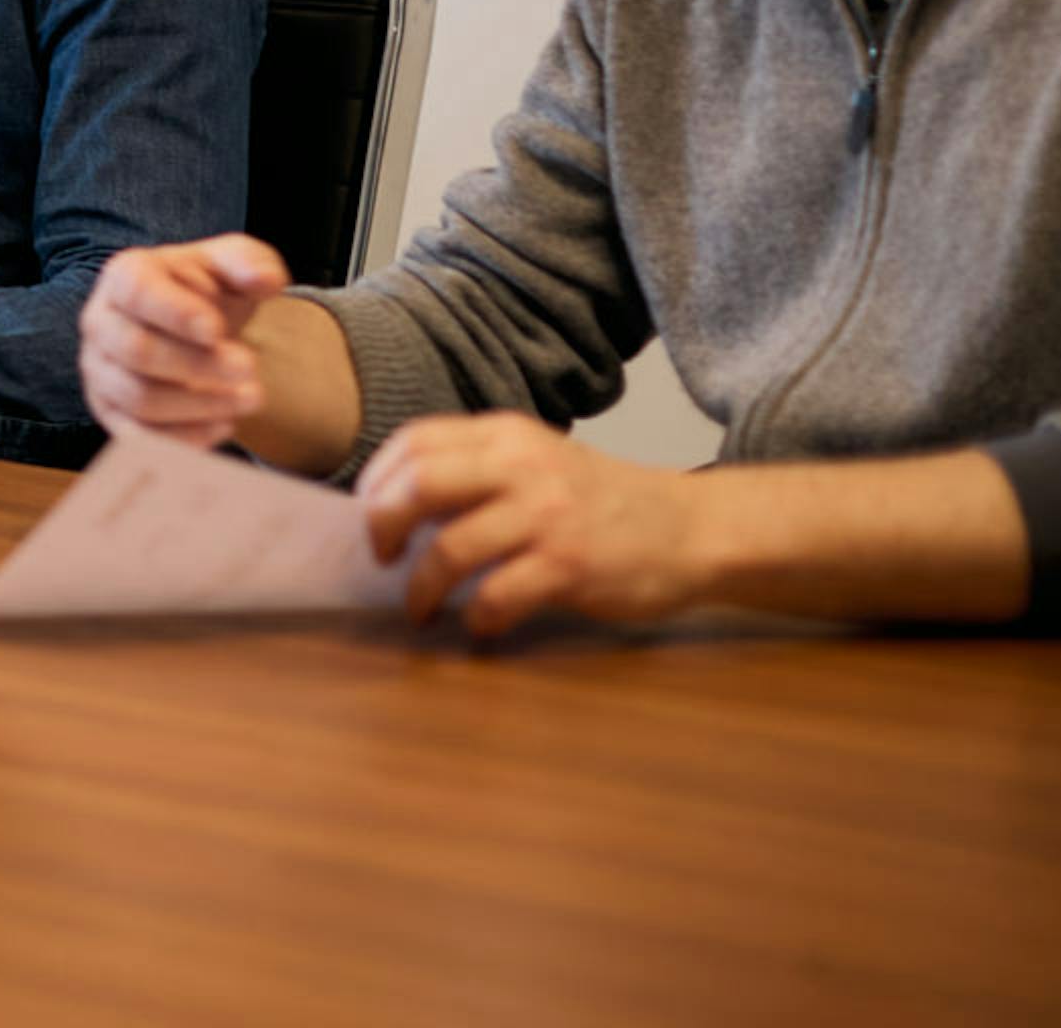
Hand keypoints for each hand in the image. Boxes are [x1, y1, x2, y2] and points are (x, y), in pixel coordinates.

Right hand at [77, 234, 290, 446]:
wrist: (192, 329)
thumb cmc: (208, 293)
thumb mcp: (233, 264)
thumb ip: (250, 263)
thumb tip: (265, 280)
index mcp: (124, 275)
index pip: (137, 292)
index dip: (175, 313)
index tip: (217, 330)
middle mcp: (100, 322)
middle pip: (136, 350)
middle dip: (197, 365)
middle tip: (250, 368)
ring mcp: (99, 370)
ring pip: (139, 398)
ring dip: (199, 405)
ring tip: (250, 399)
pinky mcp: (109, 410)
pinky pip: (138, 435)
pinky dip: (184, 437)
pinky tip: (226, 425)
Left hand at [358, 413, 716, 637]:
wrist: (688, 528)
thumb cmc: (598, 501)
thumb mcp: (536, 460)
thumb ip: (476, 468)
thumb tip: (394, 499)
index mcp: (506, 435)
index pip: (415, 442)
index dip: (378, 480)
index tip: (371, 514)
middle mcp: (522, 468)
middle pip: (420, 486)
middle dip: (383, 526)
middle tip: (383, 557)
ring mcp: (547, 517)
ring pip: (451, 549)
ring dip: (422, 588)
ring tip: (420, 608)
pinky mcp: (570, 566)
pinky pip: (497, 596)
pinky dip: (476, 618)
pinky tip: (479, 625)